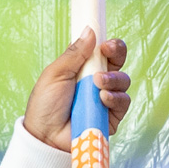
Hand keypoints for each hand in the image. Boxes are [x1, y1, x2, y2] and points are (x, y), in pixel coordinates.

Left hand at [20, 31, 130, 151]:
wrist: (45, 136)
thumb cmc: (45, 105)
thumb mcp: (56, 74)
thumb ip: (74, 53)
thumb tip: (90, 31)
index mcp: (82, 68)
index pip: (101, 51)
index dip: (107, 44)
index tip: (104, 42)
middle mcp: (96, 82)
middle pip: (117, 62)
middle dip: (117, 53)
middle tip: (108, 52)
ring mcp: (105, 99)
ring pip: (123, 81)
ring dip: (113, 78)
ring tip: (98, 84)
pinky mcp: (111, 116)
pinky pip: (123, 102)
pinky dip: (115, 98)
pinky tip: (103, 98)